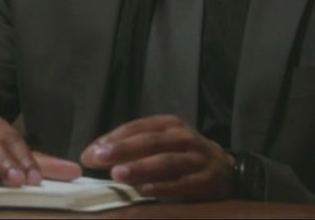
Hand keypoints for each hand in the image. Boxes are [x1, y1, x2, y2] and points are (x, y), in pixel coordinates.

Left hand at [79, 115, 233, 200]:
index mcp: (168, 124)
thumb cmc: (182, 154)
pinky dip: (162, 187)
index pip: (136, 127)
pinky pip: (181, 183)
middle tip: (98, 158)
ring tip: (117, 174)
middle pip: (149, 141)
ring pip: (165, 161)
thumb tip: (95, 154)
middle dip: (121, 150)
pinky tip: (144, 190)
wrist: (224, 168)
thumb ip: (133, 147)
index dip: (112, 139)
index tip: (90, 152)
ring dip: (140, 167)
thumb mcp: (161, 142)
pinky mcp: (205, 179)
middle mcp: (182, 137)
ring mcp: (195, 157)